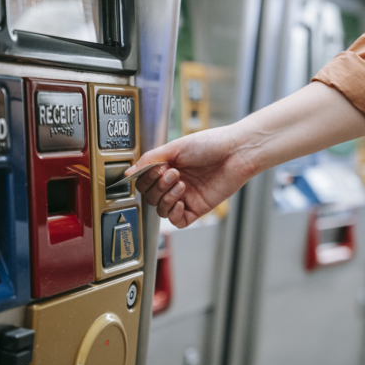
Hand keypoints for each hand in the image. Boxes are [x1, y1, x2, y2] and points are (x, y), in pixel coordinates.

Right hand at [126, 125, 257, 227]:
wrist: (236, 152)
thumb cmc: (211, 144)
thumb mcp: (175, 147)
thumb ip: (149, 160)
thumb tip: (128, 173)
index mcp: (167, 167)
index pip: (144, 182)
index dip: (146, 178)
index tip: (157, 168)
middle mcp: (174, 183)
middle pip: (150, 197)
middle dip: (158, 186)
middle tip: (173, 173)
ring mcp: (185, 197)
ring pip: (161, 209)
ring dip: (166, 197)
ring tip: (181, 183)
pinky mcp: (197, 208)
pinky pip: (177, 221)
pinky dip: (174, 213)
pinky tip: (181, 200)